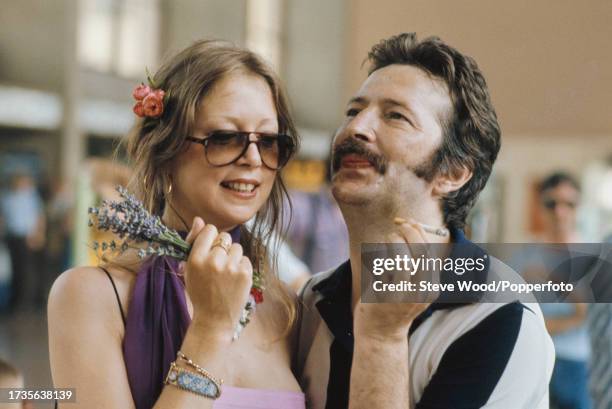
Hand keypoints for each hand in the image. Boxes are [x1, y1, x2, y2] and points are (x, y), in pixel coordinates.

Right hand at [183, 217, 252, 338]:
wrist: (214, 319)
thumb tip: (199, 219)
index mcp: (196, 258)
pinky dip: (241, 267)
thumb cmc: (200, 292)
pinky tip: (234, 279)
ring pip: (236, 247)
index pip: (209, 229)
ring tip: (226, 273)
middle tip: (218, 264)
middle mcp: (213, 261)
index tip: (209, 247)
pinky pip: (245, 259)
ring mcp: (231, 268)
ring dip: (232, 257)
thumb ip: (194, 242)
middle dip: (222, 247)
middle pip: (224, 237)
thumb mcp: (190, 268)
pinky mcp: (245, 274)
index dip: (210, 237)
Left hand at [354, 220, 438, 341]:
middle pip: (420, 252)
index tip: (411, 222)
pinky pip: (382, 267)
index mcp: (431, 288)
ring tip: (389, 239)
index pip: (431, 252)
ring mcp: (403, 295)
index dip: (421, 233)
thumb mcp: (415, 287)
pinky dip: (380, 255)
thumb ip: (418, 263)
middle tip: (399, 224)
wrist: (381, 334)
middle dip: (409, 232)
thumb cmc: (396, 304)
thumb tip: (415, 227)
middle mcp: (421, 292)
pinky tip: (376, 257)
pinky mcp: (384, 297)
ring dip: (394, 242)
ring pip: (401, 259)